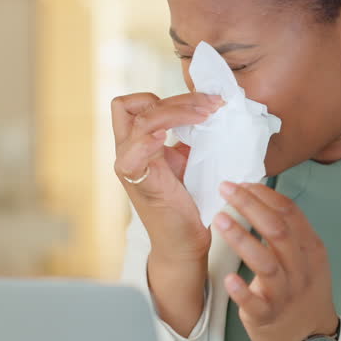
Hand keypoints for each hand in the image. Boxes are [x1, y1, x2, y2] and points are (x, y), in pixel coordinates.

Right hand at [111, 91, 221, 263]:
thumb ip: (189, 137)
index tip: (200, 105)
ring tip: (207, 116)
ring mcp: (130, 167)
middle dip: (177, 99)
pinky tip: (170, 139)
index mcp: (139, 144)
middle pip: (132, 105)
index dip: (162, 97)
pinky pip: (132, 154)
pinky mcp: (139, 183)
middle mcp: (128, 151)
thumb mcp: (188, 160)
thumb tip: (212, 110)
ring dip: (176, 112)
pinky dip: (148, 141)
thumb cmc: (187, 204)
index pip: (133, 104)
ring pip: (139, 121)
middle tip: (212, 105)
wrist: (184, 243)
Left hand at [216, 181, 338, 340]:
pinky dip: (242, 290)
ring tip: (218, 219)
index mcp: (310, 250)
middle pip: (278, 231)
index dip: (265, 195)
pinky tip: (228, 278)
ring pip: (266, 263)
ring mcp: (285, 294)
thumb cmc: (300, 292)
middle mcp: (300, 269)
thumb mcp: (305, 259)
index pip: (290, 213)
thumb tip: (258, 197)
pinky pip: (255, 303)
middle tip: (225, 188)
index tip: (243, 182)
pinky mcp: (268, 316)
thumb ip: (288, 232)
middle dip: (251, 206)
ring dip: (241, 239)